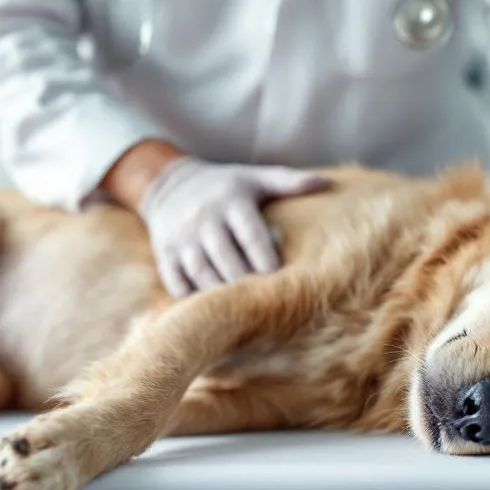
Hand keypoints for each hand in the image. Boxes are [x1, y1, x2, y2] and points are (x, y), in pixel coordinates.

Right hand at [139, 157, 328, 297]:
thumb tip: (325, 182)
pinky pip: (177, 283)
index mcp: (231, 201)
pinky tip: (211, 311)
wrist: (170, 185)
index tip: (279, 279)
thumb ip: (288, 182)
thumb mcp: (254, 178)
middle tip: (264, 303)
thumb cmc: (225, 186)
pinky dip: (192, 299)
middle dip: (246, 282)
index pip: (250, 235)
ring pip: (202, 274)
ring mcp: (181, 239)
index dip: (265, 259)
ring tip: (241, 311)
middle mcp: (203, 219)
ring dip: (221, 295)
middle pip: (227, 260)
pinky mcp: (164, 255)